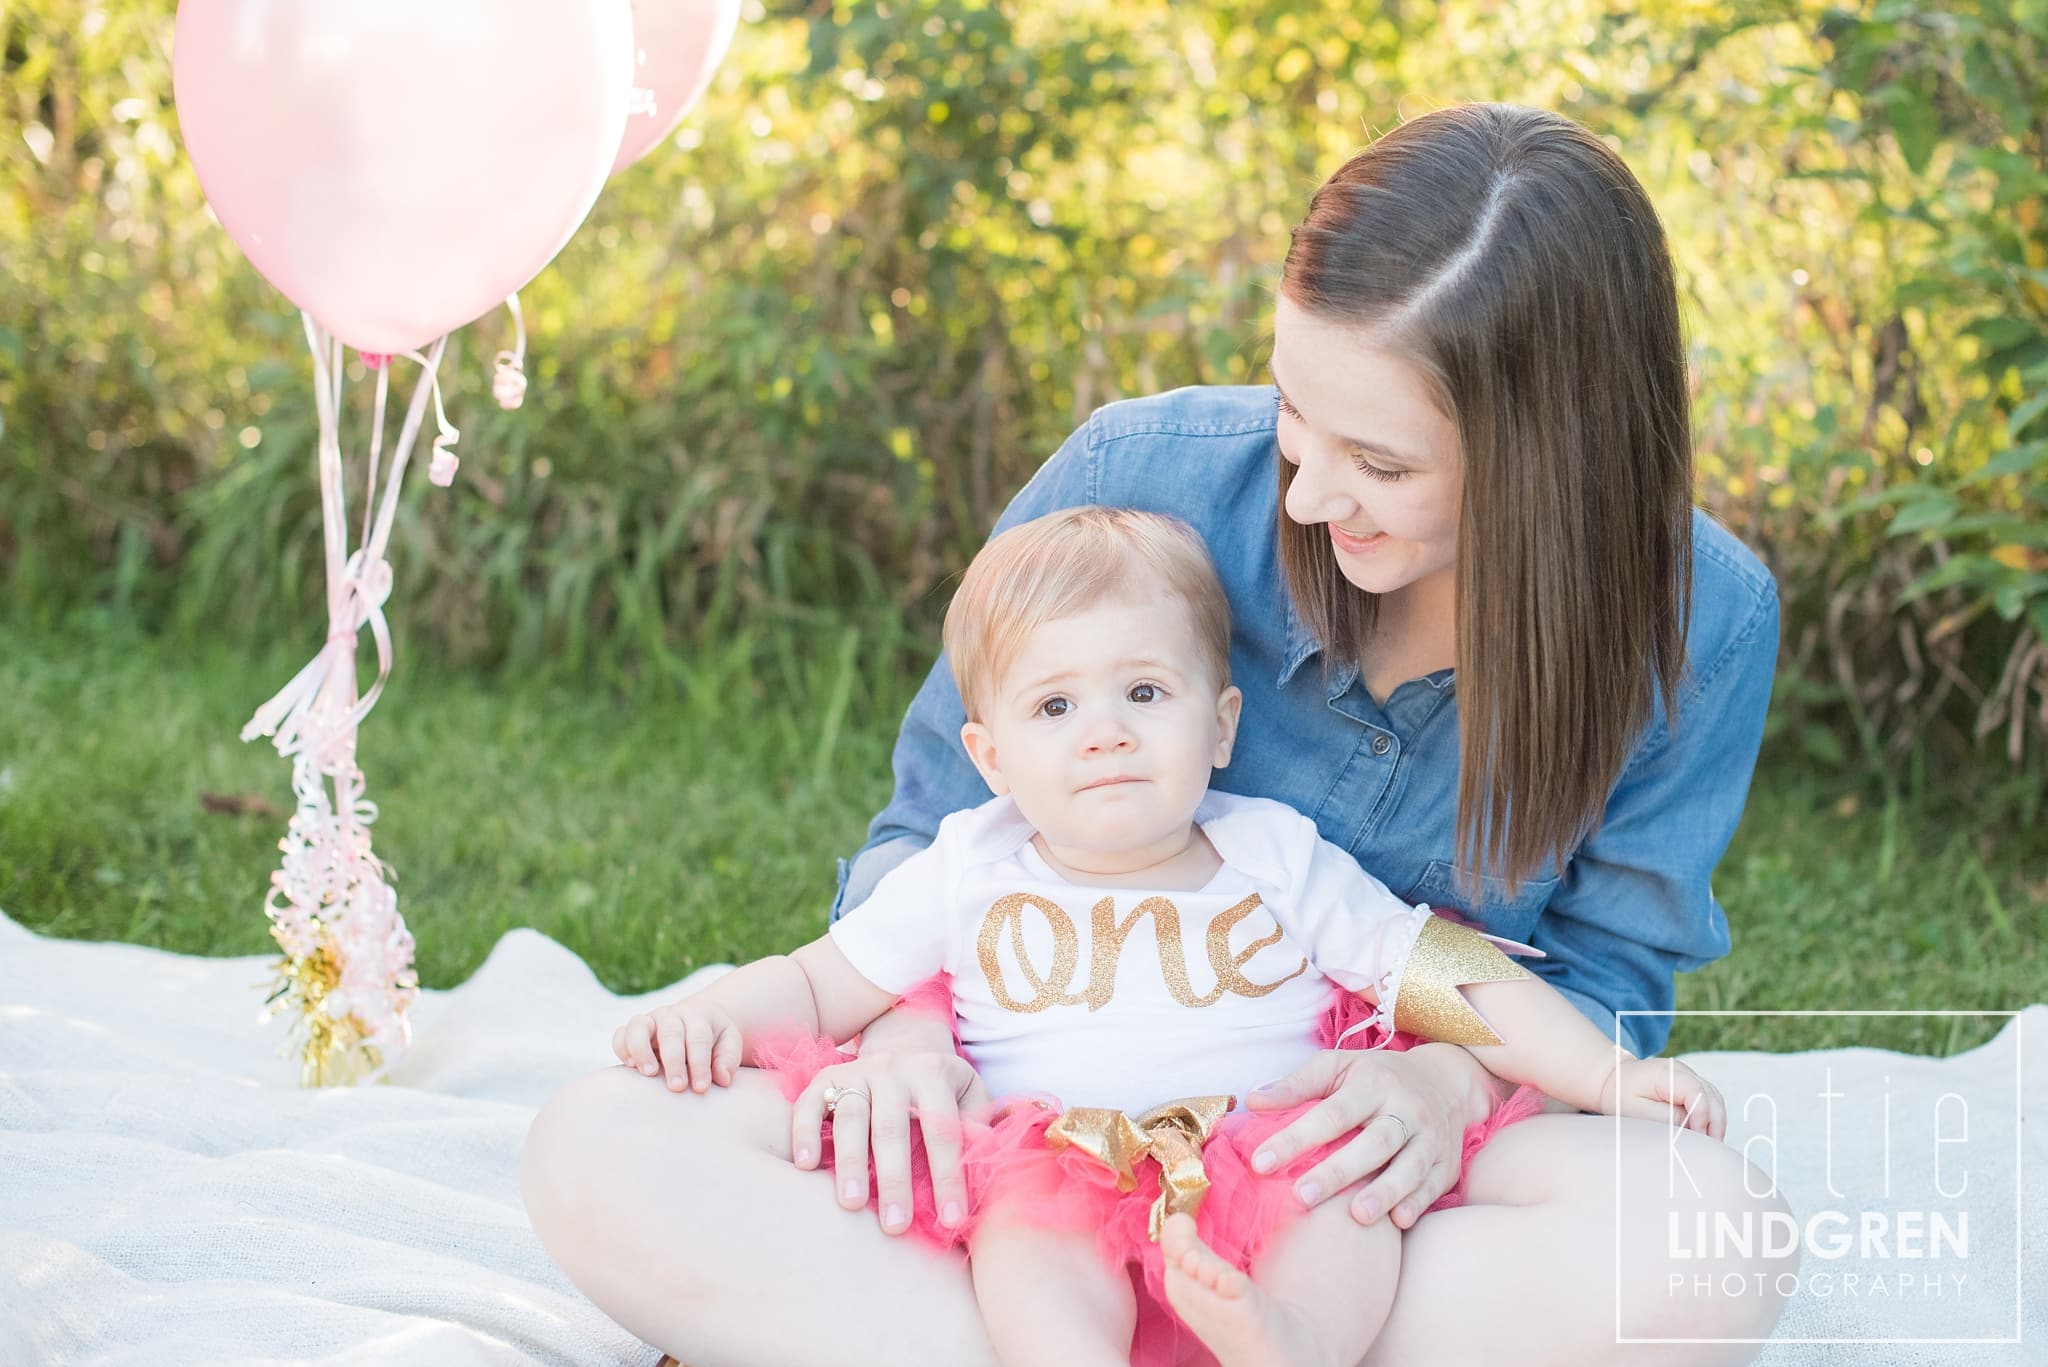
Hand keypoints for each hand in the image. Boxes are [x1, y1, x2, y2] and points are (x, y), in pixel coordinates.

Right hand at [611, 998, 741, 1093]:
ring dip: (642, 1050)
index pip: (699, 1038)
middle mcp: (672, 1015)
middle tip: (678, 1087)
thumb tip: (723, 1079)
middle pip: (671, 1033)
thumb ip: (728, 1058)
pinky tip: (631, 1067)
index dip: (700, 1064)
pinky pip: (621, 1035)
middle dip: (674, 1061)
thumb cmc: (714, 1037)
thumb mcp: (729, 1042)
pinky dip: (622, 1049)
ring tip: (649, 1074)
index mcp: (698, 1017)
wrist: (695, 1018)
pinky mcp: (633, 1030)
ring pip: (639, 1026)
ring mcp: (650, 1020)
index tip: (701, 1088)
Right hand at [789, 1037, 993, 1236]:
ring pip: (850, 1116)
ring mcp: (857, 1071)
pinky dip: (803, 1133)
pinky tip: (804, 1166)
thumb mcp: (971, 1095)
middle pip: (892, 1127)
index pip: (943, 1131)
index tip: (951, 1220)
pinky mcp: (827, 1078)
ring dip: (851, 1162)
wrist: (905, 1044)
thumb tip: (988, 1165)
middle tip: (895, 1225)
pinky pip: (809, 1104)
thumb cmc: (944, 1088)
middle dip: (894, 1178)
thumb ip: (980, 1126)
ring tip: (851, 1204)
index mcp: (933, 1072)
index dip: (949, 1177)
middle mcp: (893, 1068)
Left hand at [1240, 1044, 1476, 1229]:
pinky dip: (1418, 1203)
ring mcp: (1431, 1137)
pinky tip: (1398, 1221)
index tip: (1261, 1163)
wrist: (1445, 1081)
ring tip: (1357, 1216)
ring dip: (1384, 1191)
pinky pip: (1434, 1185)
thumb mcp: (1337, 1067)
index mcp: (1373, 1083)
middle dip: (1338, 1171)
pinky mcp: (1447, 1163)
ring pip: (1409, 1165)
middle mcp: (1405, 1109)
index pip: (1331, 1114)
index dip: (1295, 1138)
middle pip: (1373, 1142)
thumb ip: (1296, 1085)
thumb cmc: (1376, 1077)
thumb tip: (1252, 1102)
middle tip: (1302, 1196)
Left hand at [1599, 1057, 1725, 1139]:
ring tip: (1710, 1144)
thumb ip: (1667, 1117)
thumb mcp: (1637, 1111)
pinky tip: (1706, 1134)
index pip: (1696, 1092)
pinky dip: (1711, 1117)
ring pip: (1715, 1099)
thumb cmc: (1621, 1097)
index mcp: (1666, 1073)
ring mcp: (1689, 1075)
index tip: (1699, 1138)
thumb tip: (1693, 1126)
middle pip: (1712, 1096)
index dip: (1702, 1116)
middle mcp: (1682, 1070)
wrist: (1613, 1080)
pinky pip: (1710, 1100)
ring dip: (1716, 1121)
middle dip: (1715, 1123)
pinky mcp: (1691, 1084)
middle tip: (1712, 1147)